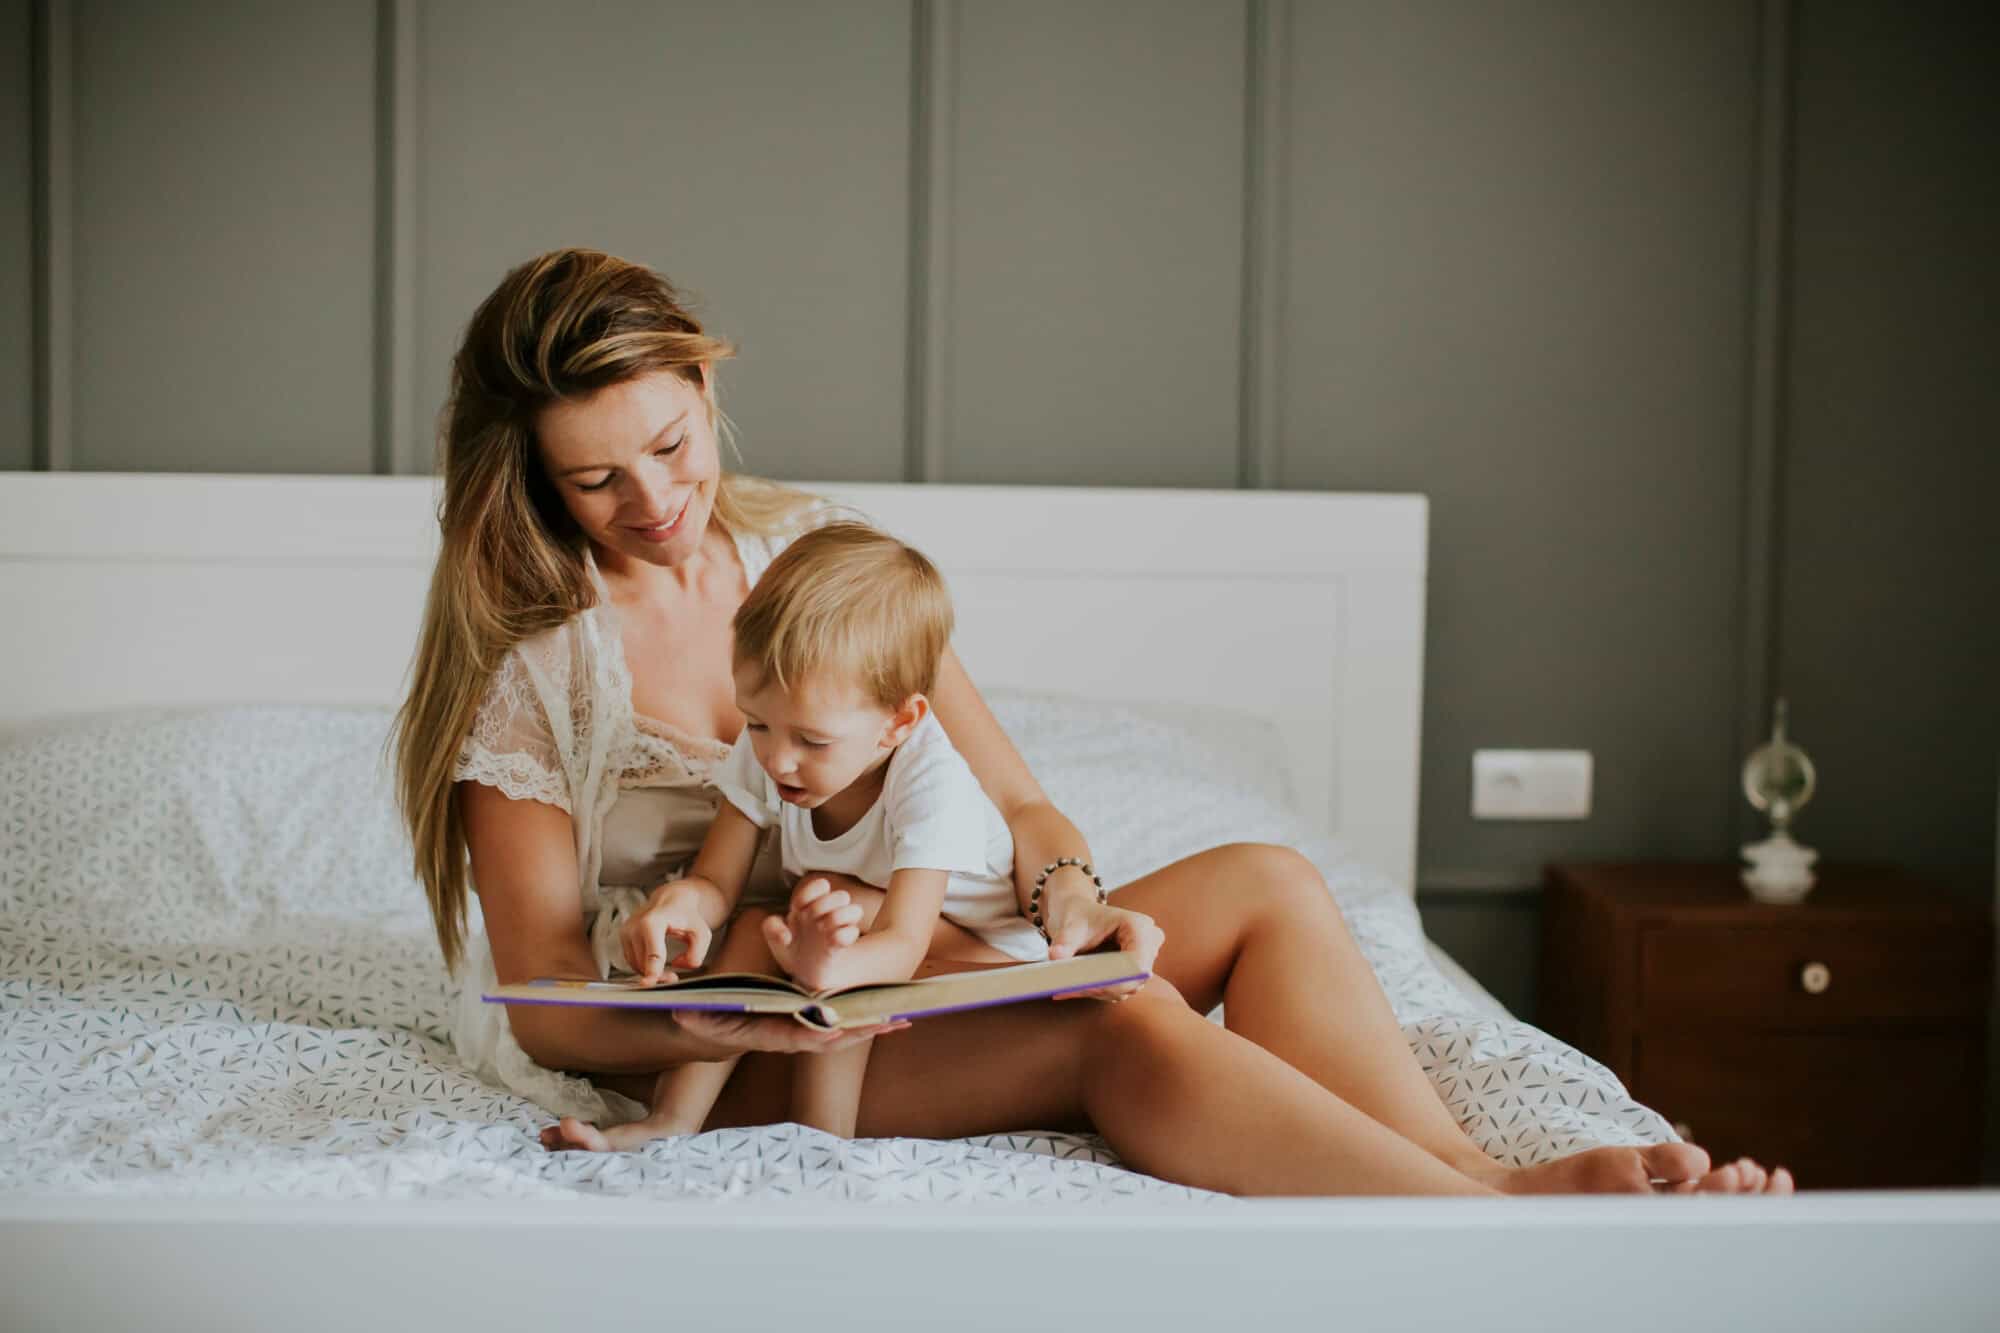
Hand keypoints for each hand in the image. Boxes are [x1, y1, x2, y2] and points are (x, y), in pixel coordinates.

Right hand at [621, 882, 712, 983]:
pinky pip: (632, 961)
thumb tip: (677, 964)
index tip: (651, 982)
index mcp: (654, 921)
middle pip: (644, 963)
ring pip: (636, 965)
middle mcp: (635, 925)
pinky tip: (657, 964)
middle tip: (673, 978)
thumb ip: (696, 952)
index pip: (652, 952)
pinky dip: (644, 967)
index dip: (652, 970)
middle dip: (658, 975)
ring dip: (651, 972)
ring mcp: (627, 931)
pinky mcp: (623, 937)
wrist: (672, 900)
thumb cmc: (687, 916)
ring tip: (668, 970)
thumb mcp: (701, 933)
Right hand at [673, 1009, 907, 1054]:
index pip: (795, 1038)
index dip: (817, 1034)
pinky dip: (860, 1020)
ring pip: (839, 1034)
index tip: (839, 1029)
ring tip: (900, 1019)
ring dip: (868, 1027)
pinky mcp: (804, 1025)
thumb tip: (685, 1012)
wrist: (707, 1026)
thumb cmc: (703, 1018)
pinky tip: (883, 1014)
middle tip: (891, 1023)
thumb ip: (694, 1014)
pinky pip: (836, 1025)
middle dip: (860, 1031)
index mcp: (765, 1036)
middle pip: (829, 1039)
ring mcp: (797, 1034)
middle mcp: (786, 1038)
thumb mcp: (695, 1015)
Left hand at [762, 876, 864, 990]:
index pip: (820, 886)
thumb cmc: (792, 948)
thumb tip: (785, 935)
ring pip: (855, 911)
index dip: (810, 894)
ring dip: (839, 918)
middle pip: (841, 896)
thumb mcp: (774, 937)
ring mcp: (838, 928)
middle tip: (813, 920)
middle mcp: (829, 914)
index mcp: (811, 905)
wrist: (805, 973)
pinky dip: (843, 936)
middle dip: (825, 906)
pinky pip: (853, 933)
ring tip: (823, 929)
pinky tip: (830, 942)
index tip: (799, 908)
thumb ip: (771, 927)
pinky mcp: (843, 945)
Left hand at [1043, 885, 1162, 1001]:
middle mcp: (1149, 943)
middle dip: (1102, 988)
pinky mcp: (1135, 972)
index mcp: (1139, 927)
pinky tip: (1074, 987)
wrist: (1079, 915)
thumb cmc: (1078, 916)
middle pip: (1132, 980)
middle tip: (1068, 989)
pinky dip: (1097, 991)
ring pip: (1125, 988)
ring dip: (1097, 991)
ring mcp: (1145, 959)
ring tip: (1067, 987)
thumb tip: (1056, 957)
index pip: (1138, 965)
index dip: (1116, 981)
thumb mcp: (1069, 927)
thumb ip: (1064, 942)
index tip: (1087, 987)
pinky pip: (1120, 989)